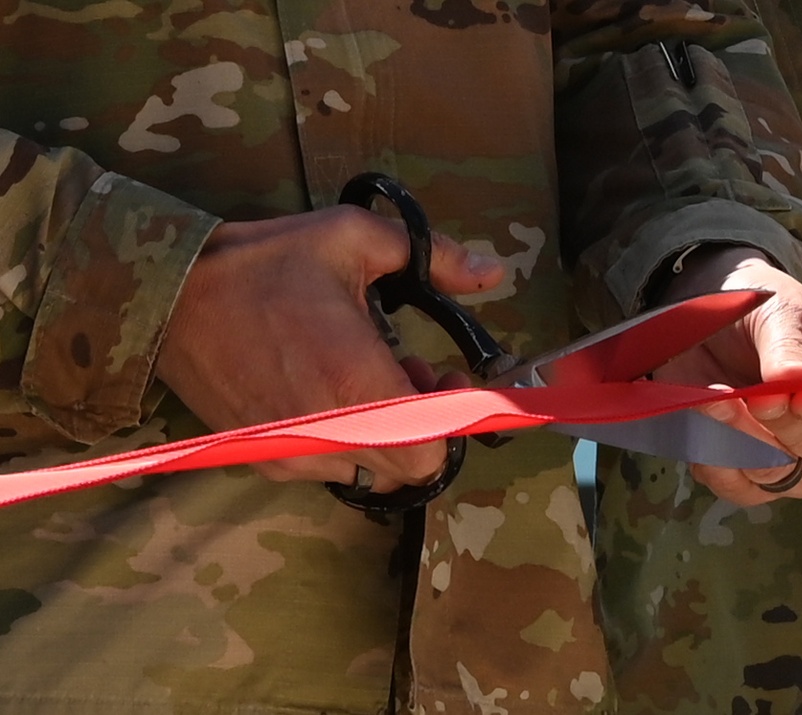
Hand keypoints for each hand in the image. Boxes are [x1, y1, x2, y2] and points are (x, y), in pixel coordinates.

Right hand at [156, 205, 503, 490]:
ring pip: (370, 469)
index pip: (430, 452)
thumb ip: (433, 256)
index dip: (453, 425)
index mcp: (356, 383)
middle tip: (413, 374)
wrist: (170, 296)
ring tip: (366, 378)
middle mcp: (328, 432)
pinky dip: (345, 439)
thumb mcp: (351, 238)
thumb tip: (494, 272)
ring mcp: (292, 453)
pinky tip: (327, 392)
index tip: (448, 381)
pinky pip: (328, 466)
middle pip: (407, 467)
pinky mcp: (265, 460)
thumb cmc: (264, 265)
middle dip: (424, 425)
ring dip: (385, 433)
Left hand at [654, 245, 801, 504]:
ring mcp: (795, 460)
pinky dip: (717, 463)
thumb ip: (788, 347)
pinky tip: (705, 425)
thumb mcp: (779, 314)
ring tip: (720, 401)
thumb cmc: (764, 313)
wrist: (712, 321)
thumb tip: (796, 380)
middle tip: (757, 394)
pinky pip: (740, 489)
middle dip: (788, 425)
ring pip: (784, 476)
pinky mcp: (748, 472)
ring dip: (747, 441)